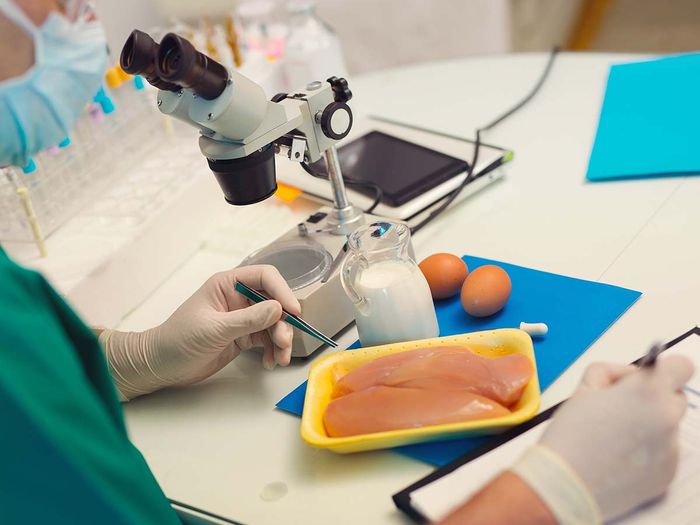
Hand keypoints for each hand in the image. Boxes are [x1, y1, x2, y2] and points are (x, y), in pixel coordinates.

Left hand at [100, 265, 299, 399]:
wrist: (160, 366)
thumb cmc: (178, 340)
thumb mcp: (214, 329)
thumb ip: (248, 319)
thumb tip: (278, 308)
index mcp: (227, 284)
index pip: (265, 277)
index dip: (282, 291)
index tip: (293, 311)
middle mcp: (238, 298)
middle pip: (274, 302)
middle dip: (284, 322)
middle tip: (284, 343)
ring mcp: (242, 318)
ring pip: (274, 323)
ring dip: (281, 340)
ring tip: (279, 359)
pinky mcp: (243, 337)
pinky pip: (267, 339)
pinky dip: (272, 350)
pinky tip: (269, 362)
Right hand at [513, 357, 693, 522]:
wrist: (566, 483)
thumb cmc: (571, 436)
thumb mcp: (583, 388)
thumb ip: (612, 373)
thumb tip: (628, 377)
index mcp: (647, 392)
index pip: (681, 367)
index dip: (664, 369)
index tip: (649, 377)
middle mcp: (666, 419)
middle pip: (675, 397)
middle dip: (653, 398)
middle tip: (622, 407)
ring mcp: (671, 449)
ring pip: (667, 426)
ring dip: (649, 426)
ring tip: (614, 437)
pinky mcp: (668, 473)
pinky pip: (663, 453)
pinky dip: (646, 451)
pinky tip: (619, 456)